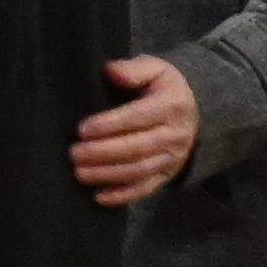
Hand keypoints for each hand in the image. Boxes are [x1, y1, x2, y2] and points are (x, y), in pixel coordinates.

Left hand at [71, 53, 198, 206]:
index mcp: (171, 105)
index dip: (110, 124)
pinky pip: (146, 189)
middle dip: (103, 152)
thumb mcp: (155, 69)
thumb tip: (111, 71)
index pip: (138, 117)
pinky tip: (99, 196)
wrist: (194, 111)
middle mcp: (175, 134)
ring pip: (139, 170)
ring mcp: (172, 158)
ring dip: (108, 174)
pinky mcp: (166, 175)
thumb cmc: (162, 88)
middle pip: (137, 148)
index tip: (82, 129)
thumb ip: (133, 69)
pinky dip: (123, 196)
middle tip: (73, 153)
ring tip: (79, 173)